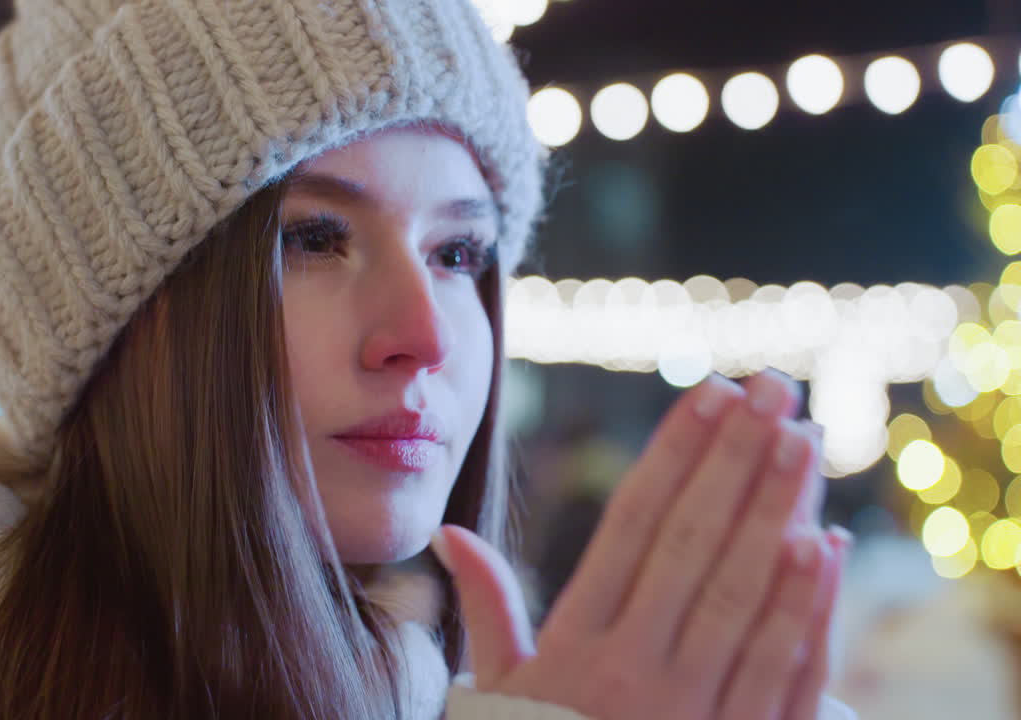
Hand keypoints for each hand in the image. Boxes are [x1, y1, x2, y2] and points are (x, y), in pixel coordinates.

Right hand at [431, 371, 850, 719]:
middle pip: (693, 546)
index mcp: (571, 647)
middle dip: (735, 461)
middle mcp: (630, 673)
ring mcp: (686, 714)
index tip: (706, 394)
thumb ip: (483, 608)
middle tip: (769, 391)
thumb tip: (448, 534)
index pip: (632, 528)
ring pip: (740, 598)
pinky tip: (821, 550)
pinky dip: (803, 611)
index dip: (673, 455)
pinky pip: (776, 675)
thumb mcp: (495, 689)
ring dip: (777, 515)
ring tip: (801, 443)